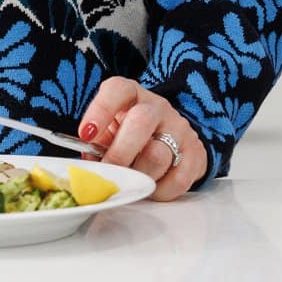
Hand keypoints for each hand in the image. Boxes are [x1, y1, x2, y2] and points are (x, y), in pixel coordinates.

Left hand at [79, 77, 208, 202]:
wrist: (172, 136)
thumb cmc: (133, 133)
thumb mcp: (113, 129)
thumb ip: (98, 143)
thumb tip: (90, 165)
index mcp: (132, 94)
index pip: (117, 90)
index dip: (100, 110)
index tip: (86, 134)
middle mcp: (157, 107)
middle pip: (140, 121)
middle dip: (120, 153)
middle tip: (110, 171)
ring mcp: (179, 128)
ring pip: (158, 155)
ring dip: (139, 175)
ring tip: (133, 180)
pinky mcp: (195, 152)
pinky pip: (178, 178)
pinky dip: (160, 191)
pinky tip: (153, 187)